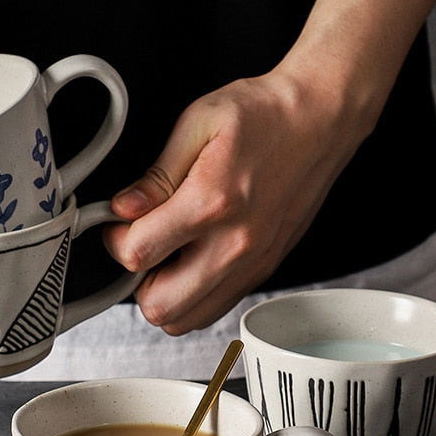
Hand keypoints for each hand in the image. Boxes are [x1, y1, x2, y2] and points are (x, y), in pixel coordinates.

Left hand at [106, 0, 435, 335]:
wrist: (321, 120)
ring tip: (166, 258)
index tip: (119, 224)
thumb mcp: (198, 124)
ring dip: (164, 296)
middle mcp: (235, 244)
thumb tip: (123, 209)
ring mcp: (252, 263)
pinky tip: (192, 263)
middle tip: (141, 247)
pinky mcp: (264, 269)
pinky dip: (193, 298)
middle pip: (160, 306)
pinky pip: (216, 309)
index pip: (138, 253)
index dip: (115, 241)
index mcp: (212, 201)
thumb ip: (157, 175)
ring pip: (188, 319)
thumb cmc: (264, 115)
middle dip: (136, 281)